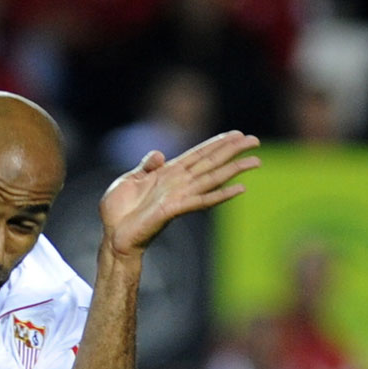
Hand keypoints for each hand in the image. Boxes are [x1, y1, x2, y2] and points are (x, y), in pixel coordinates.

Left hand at [99, 131, 260, 256]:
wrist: (112, 234)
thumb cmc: (118, 210)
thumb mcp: (129, 179)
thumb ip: (146, 166)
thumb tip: (160, 154)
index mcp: (167, 173)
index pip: (198, 154)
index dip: (216, 143)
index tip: (236, 134)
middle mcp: (178, 183)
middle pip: (210, 162)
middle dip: (232, 150)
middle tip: (254, 140)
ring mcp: (179, 196)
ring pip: (212, 178)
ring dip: (234, 169)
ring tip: (255, 161)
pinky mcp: (174, 209)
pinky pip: (202, 200)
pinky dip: (221, 194)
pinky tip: (239, 188)